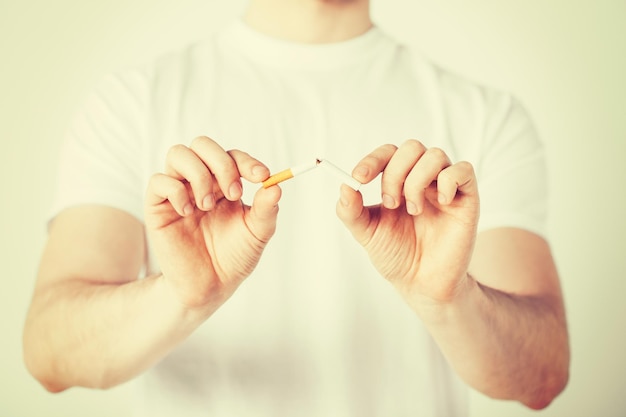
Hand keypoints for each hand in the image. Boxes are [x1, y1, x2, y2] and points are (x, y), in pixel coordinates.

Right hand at [144, 136, 280, 308]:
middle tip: (233, 193)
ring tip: (208, 206)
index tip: (262, 176)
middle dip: (221, 164)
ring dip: (198, 175)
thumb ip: (267, 210)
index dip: (247, 162)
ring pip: (178, 154)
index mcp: (225, 183)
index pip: (232, 156)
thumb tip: (276, 185)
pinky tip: (188, 212)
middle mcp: (200, 181)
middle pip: (203, 144)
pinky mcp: (158, 206)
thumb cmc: (233, 257)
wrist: (210, 286)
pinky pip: (159, 180)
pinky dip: (177, 191)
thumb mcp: (257, 233)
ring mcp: (178, 191)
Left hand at [336, 140, 479, 306]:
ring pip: (434, 155)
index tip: (359, 178)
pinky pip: (463, 170)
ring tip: (413, 210)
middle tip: (390, 203)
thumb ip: (351, 211)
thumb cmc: (396, 255)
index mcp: (398, 181)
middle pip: (411, 147)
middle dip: (395, 173)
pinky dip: (447, 181)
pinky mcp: (466, 198)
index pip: (388, 153)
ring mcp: (445, 187)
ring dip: (416, 181)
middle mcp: (422, 179)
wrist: (422, 283)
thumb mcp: (367, 233)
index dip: (373, 160)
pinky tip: (441, 203)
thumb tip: (343, 186)